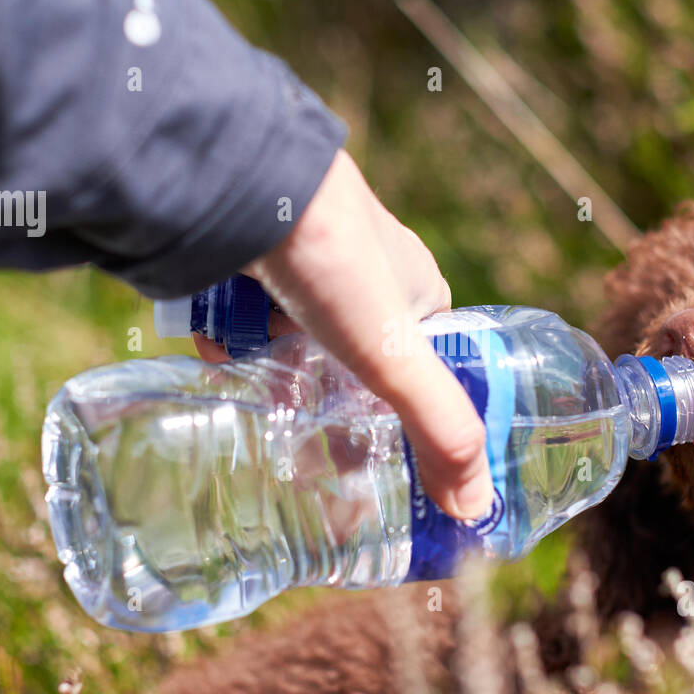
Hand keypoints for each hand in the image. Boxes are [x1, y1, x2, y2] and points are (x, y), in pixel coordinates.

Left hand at [200, 149, 493, 520]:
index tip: (365, 458)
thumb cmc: (335, 263)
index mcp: (418, 289)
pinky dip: (233, 335)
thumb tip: (476, 511)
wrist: (246, 181)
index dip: (394, 416)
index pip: (417, 369)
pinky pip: (248, 311)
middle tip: (296, 443)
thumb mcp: (394, 359)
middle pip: (348, 361)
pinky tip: (217, 348)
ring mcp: (306, 260)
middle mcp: (366, 272)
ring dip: (270, 370)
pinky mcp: (253, 252)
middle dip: (320, 400)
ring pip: (292, 340)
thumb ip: (439, 431)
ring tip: (250, 391)